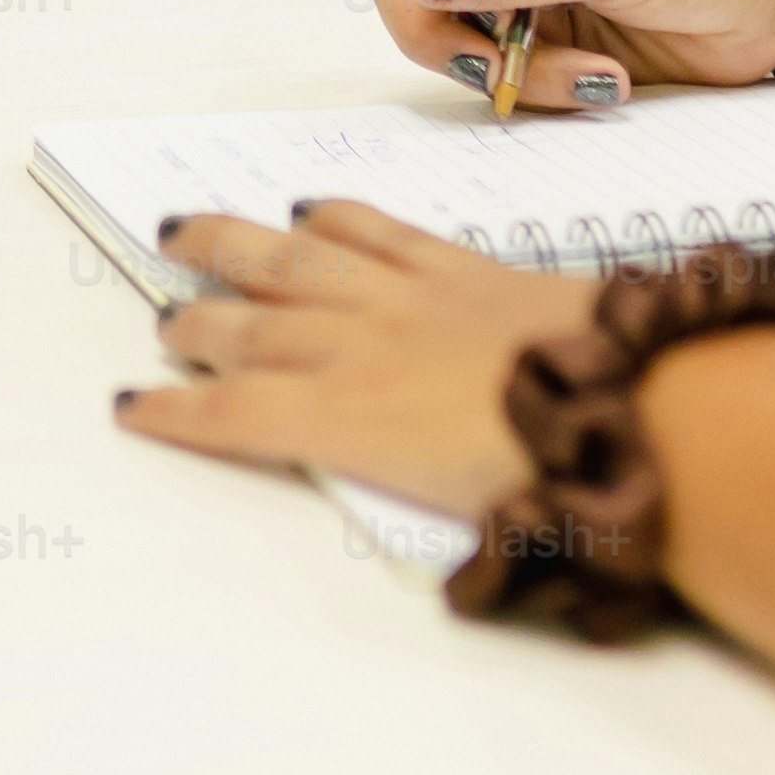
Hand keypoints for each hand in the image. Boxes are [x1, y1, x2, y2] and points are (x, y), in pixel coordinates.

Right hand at [117, 203, 597, 515]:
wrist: (641, 402)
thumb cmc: (563, 479)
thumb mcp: (475, 528)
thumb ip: (435, 522)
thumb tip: (454, 564)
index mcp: (350, 423)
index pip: (236, 415)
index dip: (176, 412)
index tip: (133, 406)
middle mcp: (358, 349)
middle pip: (246, 329)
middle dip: (194, 325)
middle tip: (162, 319)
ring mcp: (405, 298)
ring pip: (291, 259)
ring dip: (231, 245)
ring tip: (185, 232)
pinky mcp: (459, 266)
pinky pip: (377, 230)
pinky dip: (334, 217)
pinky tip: (309, 209)